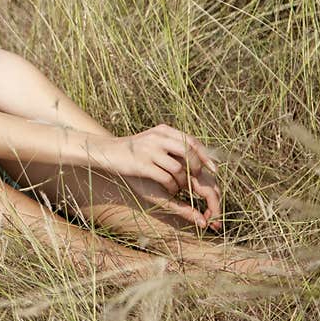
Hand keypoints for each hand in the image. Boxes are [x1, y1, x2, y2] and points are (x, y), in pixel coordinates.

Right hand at [87, 124, 221, 228]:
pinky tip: (168, 189)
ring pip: (178, 168)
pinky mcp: (142, 164)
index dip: (205, 155)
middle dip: (196, 168)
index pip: (191, 141)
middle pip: (188, 153)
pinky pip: (166, 178)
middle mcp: (157, 138)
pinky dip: (171, 186)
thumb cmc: (132, 151)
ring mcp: (149, 150)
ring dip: (182, 181)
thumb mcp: (152, 142)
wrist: (107, 152)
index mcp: (162, 131)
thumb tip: (195, 158)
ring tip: (178, 187)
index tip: (213, 169)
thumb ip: (171, 146)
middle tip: (195, 180)